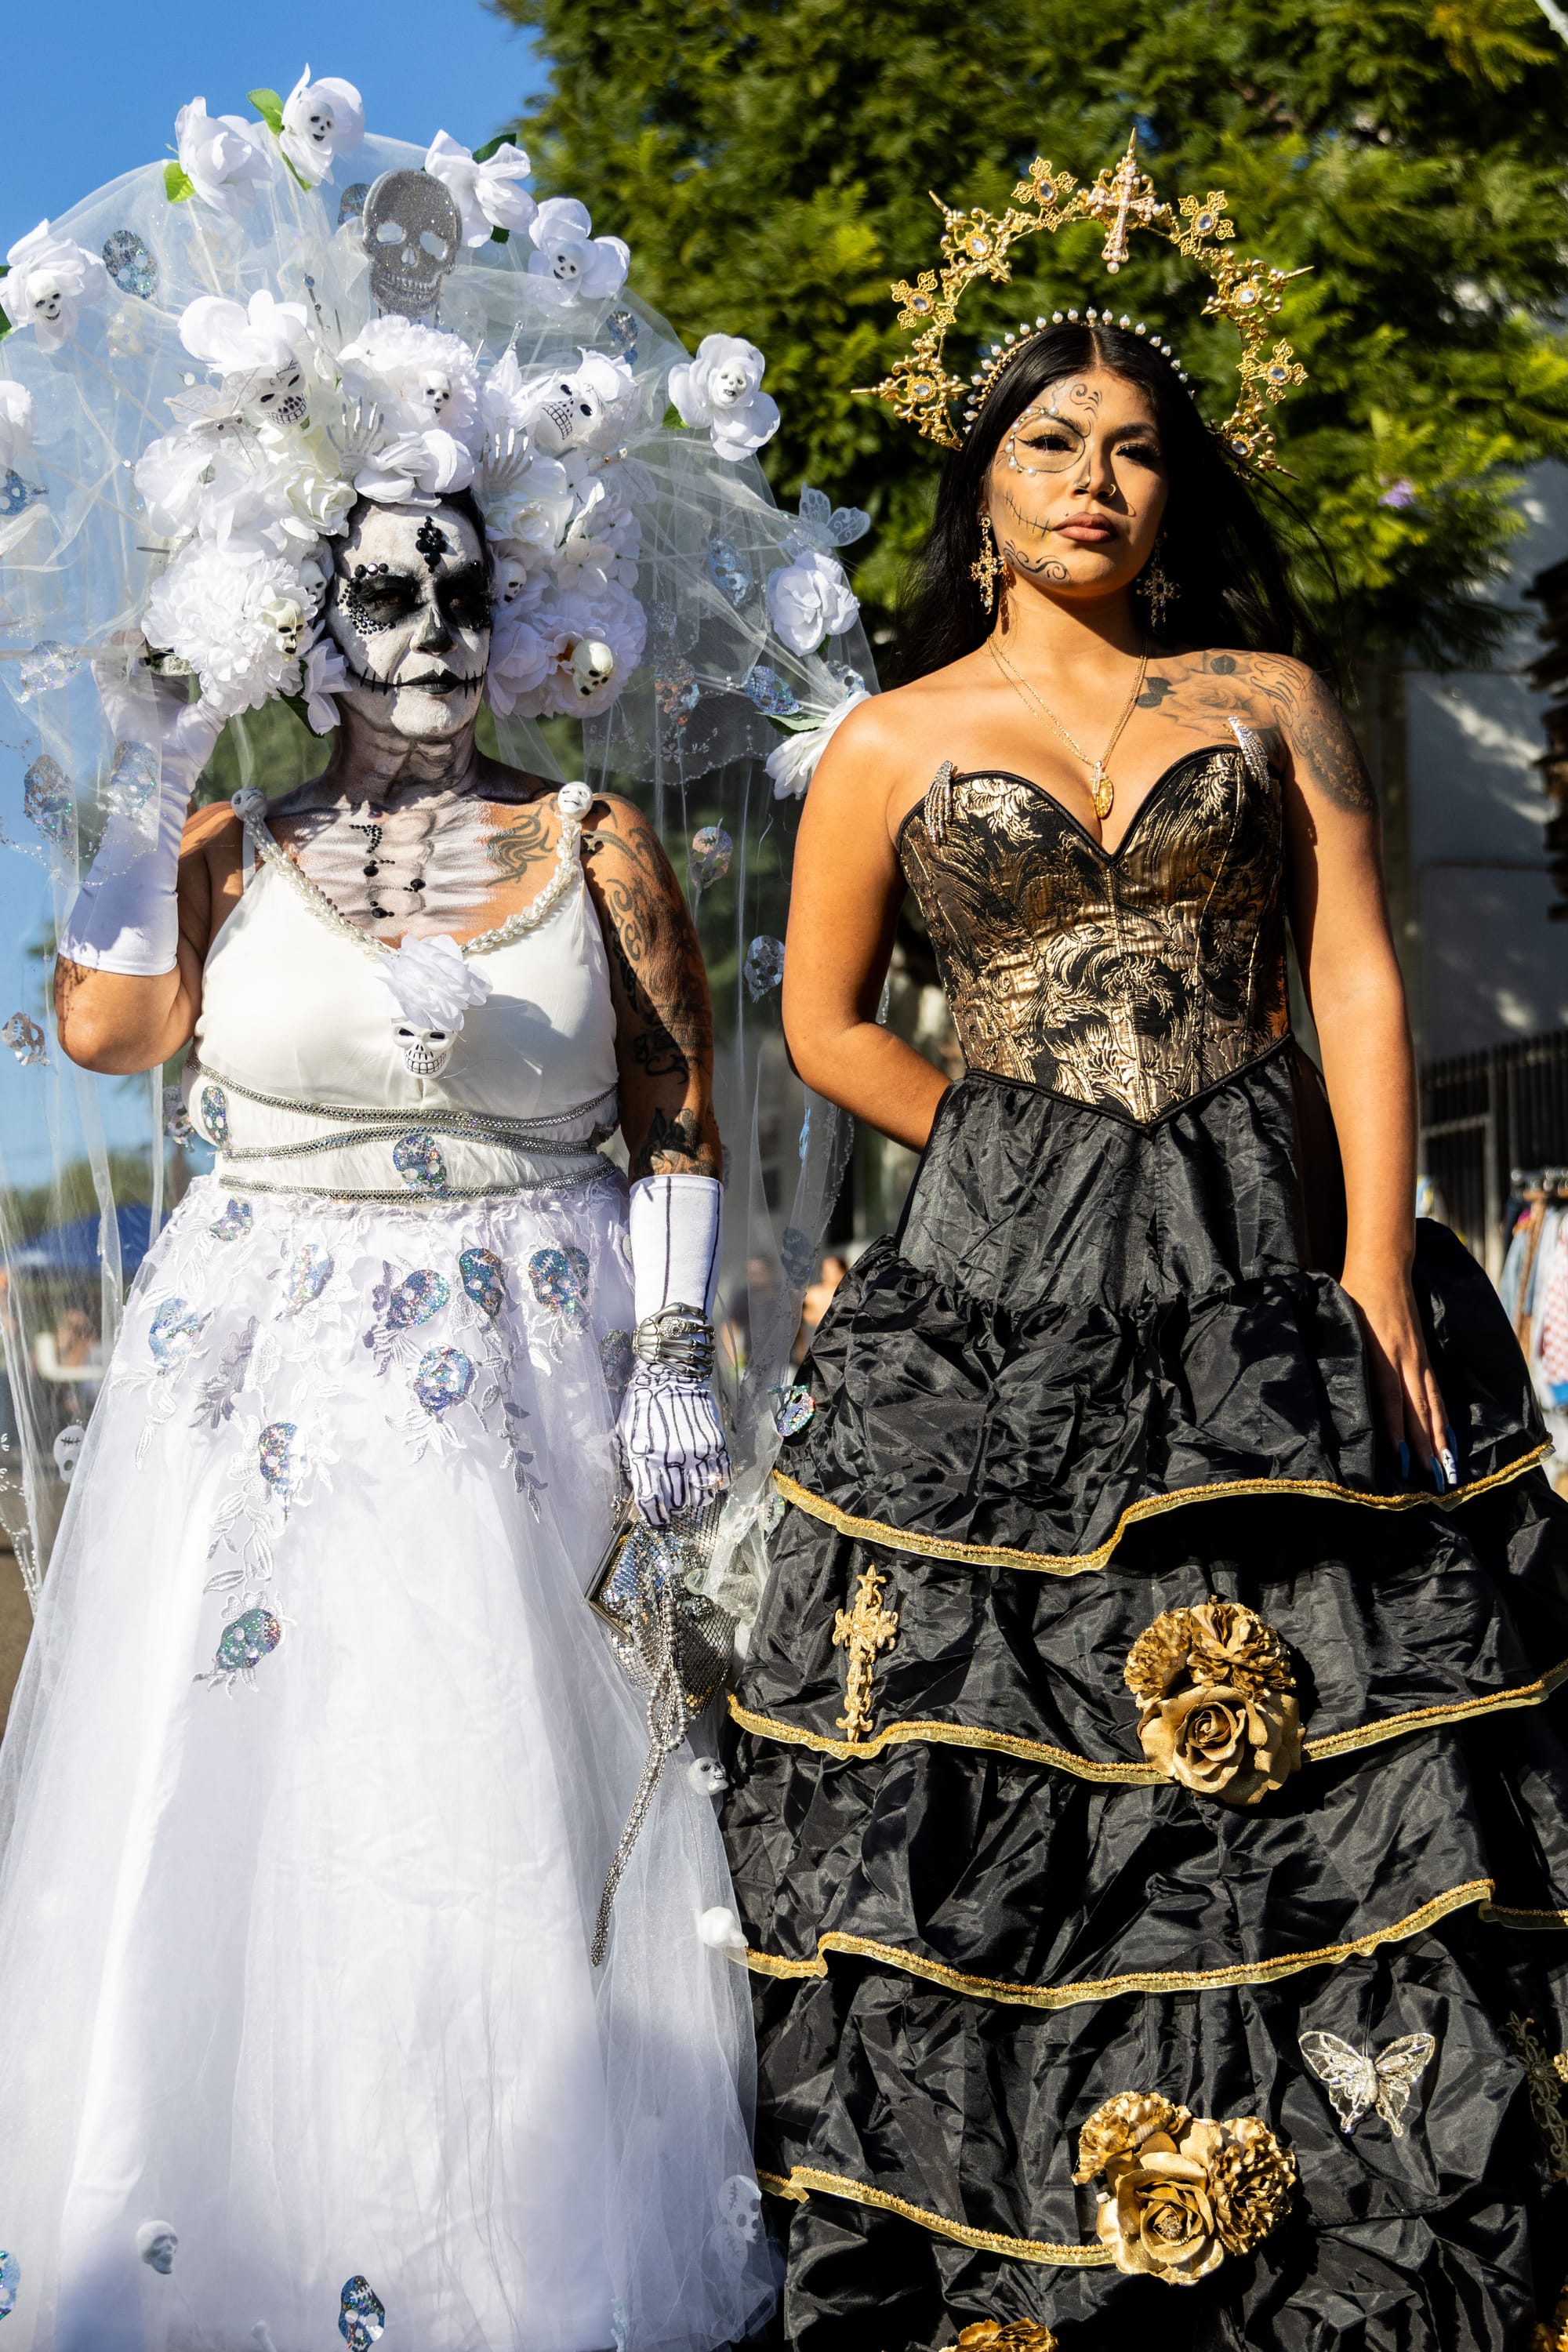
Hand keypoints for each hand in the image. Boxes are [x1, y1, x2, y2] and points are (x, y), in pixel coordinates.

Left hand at [616, 1364, 730, 1525]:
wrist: (671, 1372)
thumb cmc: (642, 1403)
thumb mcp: (626, 1433)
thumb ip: (632, 1465)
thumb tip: (639, 1494)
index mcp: (646, 1457)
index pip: (651, 1502)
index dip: (654, 1518)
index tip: (657, 1520)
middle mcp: (672, 1459)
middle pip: (678, 1503)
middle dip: (674, 1507)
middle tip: (672, 1500)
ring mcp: (696, 1452)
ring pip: (702, 1496)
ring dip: (695, 1498)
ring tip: (690, 1489)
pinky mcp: (715, 1444)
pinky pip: (720, 1477)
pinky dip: (714, 1483)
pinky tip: (706, 1477)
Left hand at [1339, 1260, 1456, 1489]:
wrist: (1384, 1266)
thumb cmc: (1352, 1292)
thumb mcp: (1339, 1318)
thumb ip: (1335, 1349)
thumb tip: (1317, 1382)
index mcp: (1380, 1350)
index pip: (1390, 1396)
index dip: (1396, 1426)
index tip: (1400, 1456)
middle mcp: (1405, 1358)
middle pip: (1418, 1408)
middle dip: (1424, 1444)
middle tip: (1432, 1477)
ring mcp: (1418, 1358)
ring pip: (1432, 1404)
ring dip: (1438, 1438)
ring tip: (1445, 1468)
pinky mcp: (1424, 1357)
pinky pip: (1436, 1393)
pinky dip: (1443, 1418)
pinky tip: (1447, 1440)